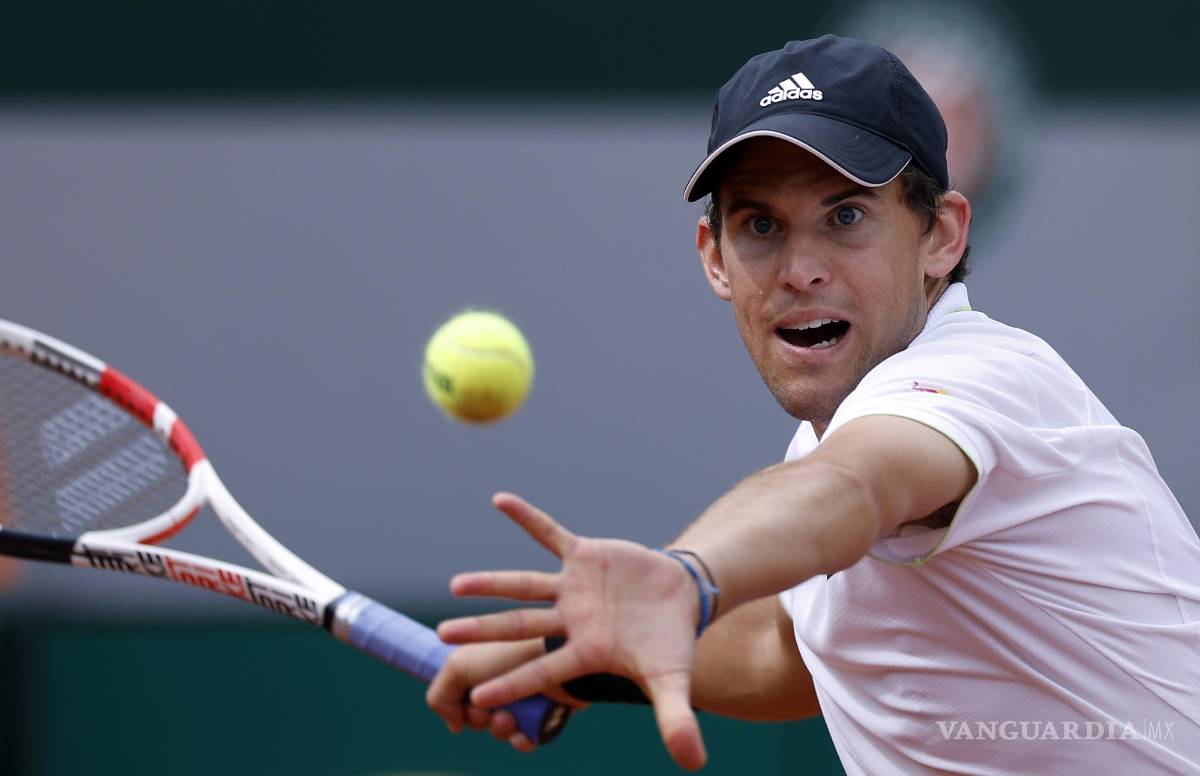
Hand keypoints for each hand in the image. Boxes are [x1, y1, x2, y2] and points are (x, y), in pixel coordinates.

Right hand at [426, 639, 582, 751]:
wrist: (564, 658)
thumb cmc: (510, 656)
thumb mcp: (459, 666)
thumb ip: (441, 696)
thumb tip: (455, 725)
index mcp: (482, 661)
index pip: (458, 695)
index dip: (456, 706)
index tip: (464, 700)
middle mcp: (502, 676)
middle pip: (477, 715)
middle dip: (479, 719)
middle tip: (488, 711)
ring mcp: (526, 693)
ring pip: (501, 729)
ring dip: (500, 730)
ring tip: (510, 720)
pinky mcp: (548, 708)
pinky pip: (528, 736)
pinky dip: (522, 739)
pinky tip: (523, 736)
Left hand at [437, 492, 707, 770]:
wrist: (680, 595)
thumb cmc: (670, 642)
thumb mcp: (673, 680)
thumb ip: (674, 718)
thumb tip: (692, 764)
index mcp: (584, 652)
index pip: (541, 670)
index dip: (512, 683)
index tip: (477, 697)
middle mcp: (569, 620)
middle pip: (518, 626)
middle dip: (482, 631)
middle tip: (441, 637)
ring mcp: (572, 587)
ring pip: (523, 584)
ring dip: (491, 583)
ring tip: (455, 586)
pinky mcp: (582, 555)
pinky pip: (549, 533)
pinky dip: (527, 517)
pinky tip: (499, 500)